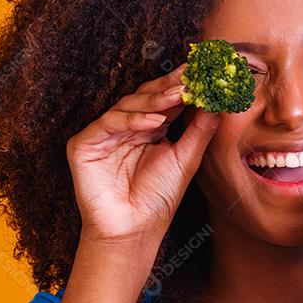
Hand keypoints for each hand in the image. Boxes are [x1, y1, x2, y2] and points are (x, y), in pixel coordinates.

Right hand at [66, 62, 221, 243]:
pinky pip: (108, 123)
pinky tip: (154, 122)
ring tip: (179, 95)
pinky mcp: (84, 144)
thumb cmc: (158, 198)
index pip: (165, 99)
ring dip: (155, 99)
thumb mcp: (186, 159)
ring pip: (128, 104)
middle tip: (192, 74)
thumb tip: (218, 101)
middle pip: (146, 96)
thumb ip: (200, 129)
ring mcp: (104, 134)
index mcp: (148, 128)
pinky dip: (132, 120)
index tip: (204, 71)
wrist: (133, 231)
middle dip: (170, 85)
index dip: (183, 84)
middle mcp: (125, 127)